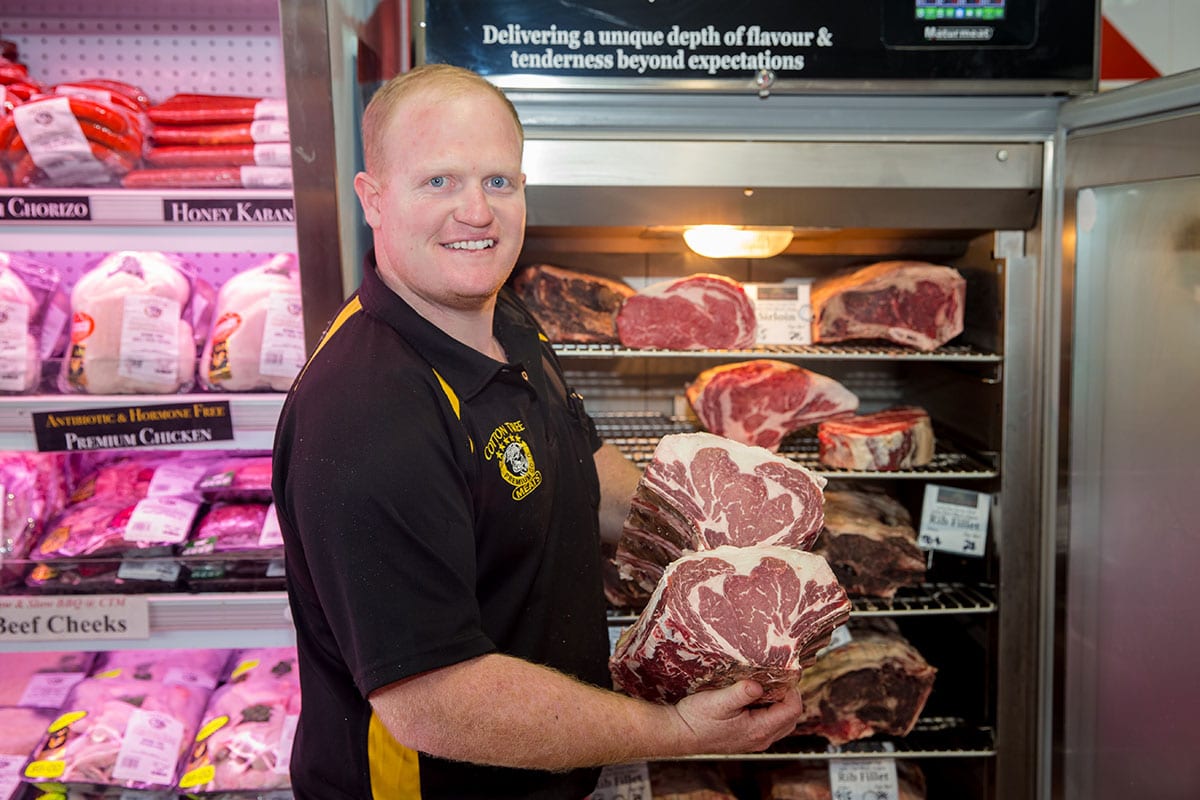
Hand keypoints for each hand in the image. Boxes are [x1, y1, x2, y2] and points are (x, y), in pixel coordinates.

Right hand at [670, 680, 803, 754]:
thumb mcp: (718, 701)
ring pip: (783, 723)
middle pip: (792, 718)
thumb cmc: (696, 718)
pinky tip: (755, 698)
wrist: (680, 733)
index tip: (782, 675)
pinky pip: (770, 725)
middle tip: (777, 679)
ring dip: (780, 705)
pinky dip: (770, 711)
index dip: (792, 690)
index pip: (793, 710)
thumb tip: (759, 685)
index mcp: (759, 729)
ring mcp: (754, 741)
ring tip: (767, 687)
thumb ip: (741, 693)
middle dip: (789, 697)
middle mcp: (761, 739)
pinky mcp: (747, 738)